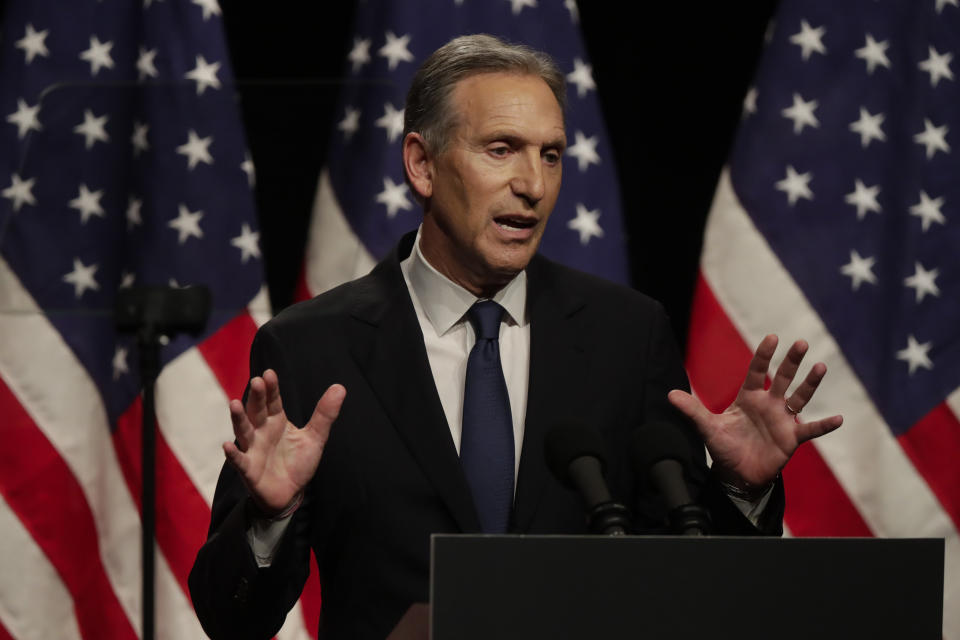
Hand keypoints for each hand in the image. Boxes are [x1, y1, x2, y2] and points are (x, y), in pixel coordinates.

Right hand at [223, 369, 345, 515]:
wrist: (290, 494)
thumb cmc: (298, 462)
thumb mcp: (315, 437)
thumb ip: (324, 414)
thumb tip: (340, 387)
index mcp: (276, 421)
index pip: (272, 401)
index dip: (271, 388)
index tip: (269, 374)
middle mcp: (261, 432)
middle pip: (257, 411)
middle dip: (256, 397)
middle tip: (256, 381)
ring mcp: (252, 449)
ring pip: (243, 431)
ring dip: (238, 418)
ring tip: (234, 404)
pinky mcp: (248, 470)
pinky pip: (239, 461)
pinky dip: (233, 454)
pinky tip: (227, 446)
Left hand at [667, 334, 842, 491]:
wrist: (737, 473)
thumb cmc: (724, 447)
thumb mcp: (707, 427)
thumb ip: (692, 410)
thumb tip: (670, 394)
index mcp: (748, 398)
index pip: (757, 372)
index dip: (764, 355)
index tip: (773, 337)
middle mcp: (768, 404)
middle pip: (782, 378)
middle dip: (791, 361)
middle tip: (801, 343)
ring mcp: (782, 420)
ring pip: (799, 397)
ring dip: (810, 383)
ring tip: (821, 366)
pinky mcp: (792, 438)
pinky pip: (811, 429)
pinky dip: (824, 425)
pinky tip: (839, 418)